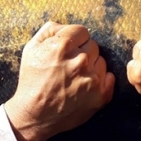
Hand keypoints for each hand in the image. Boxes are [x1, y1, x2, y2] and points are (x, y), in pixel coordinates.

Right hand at [5, 21, 115, 140]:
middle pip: (93, 45)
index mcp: (63, 46)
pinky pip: (109, 77)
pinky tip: (87, 85)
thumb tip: (65, 26)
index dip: (74, 40)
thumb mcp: (31, 49)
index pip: (82, 31)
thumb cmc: (31, 81)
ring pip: (101, 61)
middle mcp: (80, 60)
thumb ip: (49, 30)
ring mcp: (92, 79)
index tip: (68, 50)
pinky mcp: (100, 95)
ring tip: (76, 77)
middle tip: (70, 65)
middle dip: (82, 52)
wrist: (34, 115)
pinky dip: (101, 80)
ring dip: (91, 66)